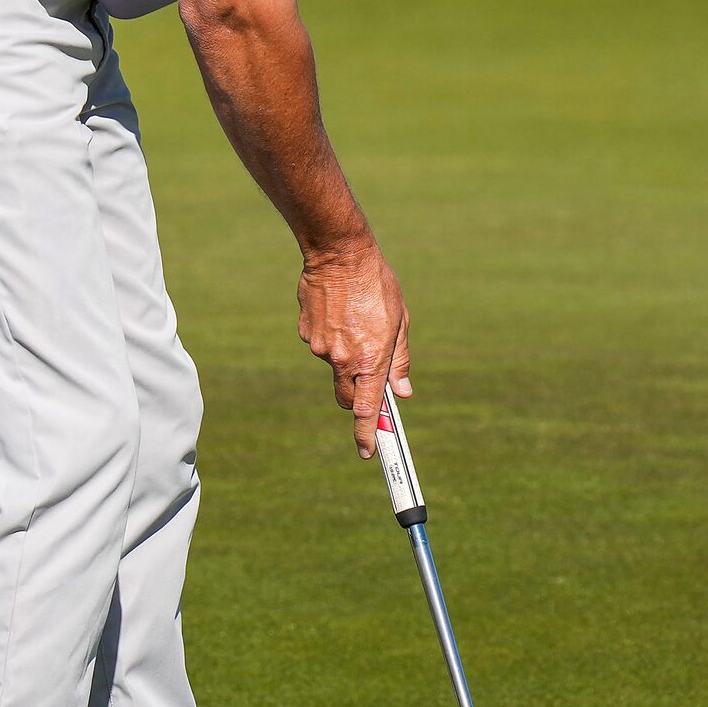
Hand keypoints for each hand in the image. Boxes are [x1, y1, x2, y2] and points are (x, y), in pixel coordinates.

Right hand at [298, 244, 409, 456]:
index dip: (367, 434)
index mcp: (371, 358)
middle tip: (367, 377)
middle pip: (347, 397)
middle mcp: (343, 358)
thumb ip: (399, 360)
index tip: (368, 451)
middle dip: (356, 398)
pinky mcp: (306, 334)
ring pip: (334, 365)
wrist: (339, 254)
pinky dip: (330, 336)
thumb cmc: (377, 285)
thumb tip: (402, 393)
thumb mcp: (399, 321)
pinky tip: (338, 311)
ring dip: (345, 354)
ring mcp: (320, 347)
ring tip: (355, 320)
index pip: (367, 409)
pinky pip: (321, 344)